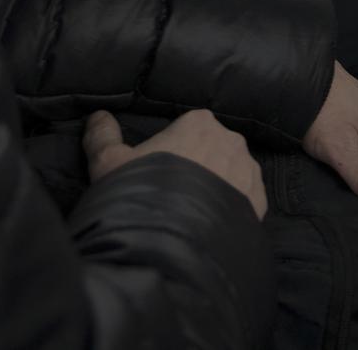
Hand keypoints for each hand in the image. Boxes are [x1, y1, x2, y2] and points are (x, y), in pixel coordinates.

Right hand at [85, 109, 265, 219]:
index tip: (158, 171)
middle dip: (196, 166)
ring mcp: (249, 169)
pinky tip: (210, 223)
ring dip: (216, 186)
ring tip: (191, 212)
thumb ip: (102, 136)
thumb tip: (97, 116)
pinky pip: (245, 198)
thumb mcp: (108, 163)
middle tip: (172, 194)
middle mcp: (230, 140)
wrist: (171, 241)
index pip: (186, 130)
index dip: (170, 151)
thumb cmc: (138, 192)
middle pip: (211, 150)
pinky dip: (231, 206)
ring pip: (231, 173)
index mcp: (198, 122)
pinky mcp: (260, 199)